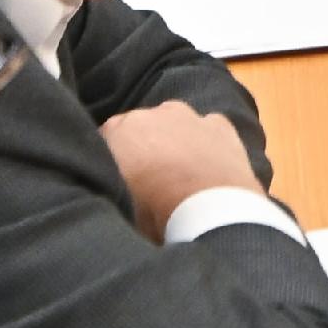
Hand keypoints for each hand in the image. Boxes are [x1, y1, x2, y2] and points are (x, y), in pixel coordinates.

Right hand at [98, 101, 260, 238]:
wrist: (211, 213)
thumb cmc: (157, 213)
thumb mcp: (121, 203)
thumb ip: (117, 183)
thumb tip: (122, 185)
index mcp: (121, 132)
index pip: (107, 137)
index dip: (113, 157)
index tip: (118, 177)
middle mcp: (153, 114)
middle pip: (142, 126)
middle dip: (143, 145)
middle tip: (150, 177)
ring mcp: (190, 116)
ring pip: (175, 121)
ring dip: (174, 138)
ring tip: (180, 171)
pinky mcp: (221, 125)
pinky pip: (207, 126)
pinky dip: (206, 139)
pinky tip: (209, 161)